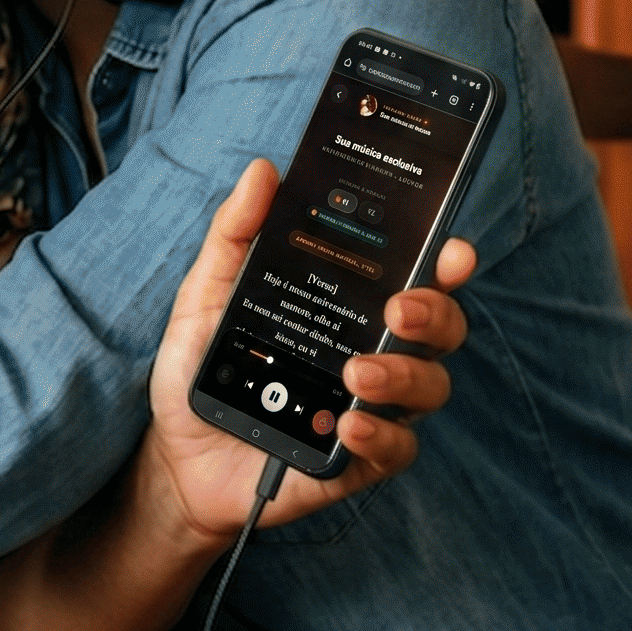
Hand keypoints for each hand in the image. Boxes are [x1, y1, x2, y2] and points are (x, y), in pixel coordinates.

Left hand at [142, 159, 474, 545]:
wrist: (179, 455)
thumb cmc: (203, 366)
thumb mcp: (206, 293)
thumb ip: (235, 234)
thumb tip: (263, 171)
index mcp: (349, 305)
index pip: (412, 275)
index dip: (444, 261)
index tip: (453, 248)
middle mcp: (374, 350)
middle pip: (440, 327)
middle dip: (435, 312)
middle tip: (400, 307)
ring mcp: (374, 405)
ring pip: (429, 386)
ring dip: (402, 375)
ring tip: (356, 373)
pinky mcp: (360, 459)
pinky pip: (397, 448)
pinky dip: (380, 434)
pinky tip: (350, 423)